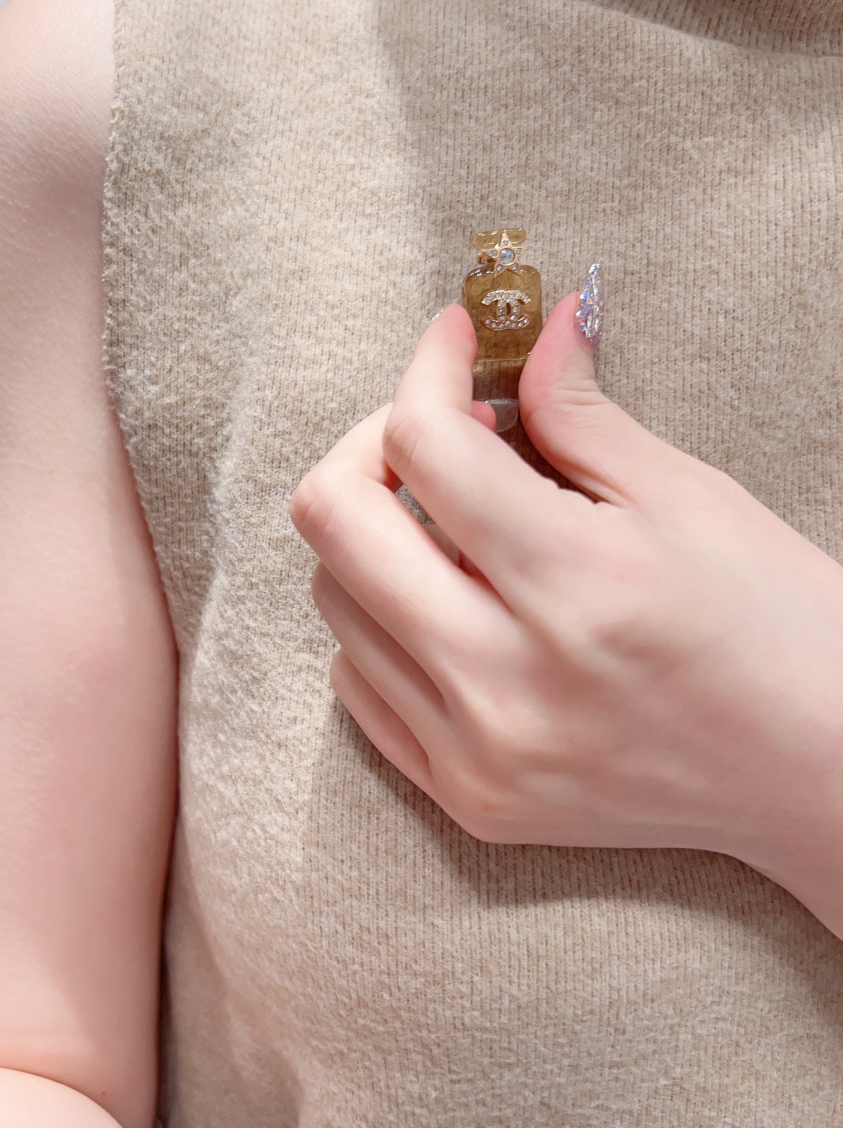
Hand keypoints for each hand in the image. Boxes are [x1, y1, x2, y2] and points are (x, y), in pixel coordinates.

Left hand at [290, 297, 842, 934]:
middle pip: (333, 520)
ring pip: (334, 599)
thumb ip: (582, 413)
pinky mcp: (469, 798)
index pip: (423, 443)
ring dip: (376, 535)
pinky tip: (450, 599)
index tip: (458, 341)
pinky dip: (383, 620)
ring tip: (458, 521)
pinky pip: (357, 684)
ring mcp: (477, 752)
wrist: (822, 776)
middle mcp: (506, 679)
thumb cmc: (780, 626)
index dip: (428, 366)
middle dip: (372, 443)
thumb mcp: (690, 499)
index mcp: (574, 583)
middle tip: (441, 427)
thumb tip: (536, 329)